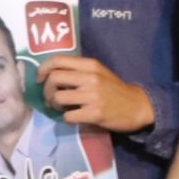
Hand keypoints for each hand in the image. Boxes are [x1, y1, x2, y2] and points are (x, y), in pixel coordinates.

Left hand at [38, 53, 153, 132]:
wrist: (138, 106)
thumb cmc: (114, 90)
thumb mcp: (99, 73)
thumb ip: (78, 71)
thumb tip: (50, 75)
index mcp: (90, 65)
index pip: (57, 60)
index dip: (43, 69)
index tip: (40, 79)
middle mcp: (90, 77)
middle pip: (53, 78)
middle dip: (46, 90)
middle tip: (50, 98)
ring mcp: (92, 96)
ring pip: (58, 97)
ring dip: (54, 105)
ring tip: (60, 108)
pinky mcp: (94, 113)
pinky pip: (68, 116)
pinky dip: (66, 118)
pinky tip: (73, 117)